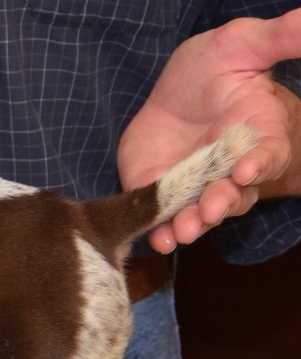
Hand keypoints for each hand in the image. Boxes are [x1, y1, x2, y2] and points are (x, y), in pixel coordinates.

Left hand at [118, 9, 300, 253]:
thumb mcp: (242, 44)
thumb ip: (279, 38)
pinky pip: (166, 219)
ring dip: (194, 224)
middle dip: (222, 203)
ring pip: (202, 213)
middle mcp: (230, 167)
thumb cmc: (213, 68)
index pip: (268, 154)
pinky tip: (159, 239)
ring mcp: (197, 185)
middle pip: (235, 194)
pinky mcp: (164, 193)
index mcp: (257, 133)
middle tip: (211, 207)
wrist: (169, 91)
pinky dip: (162, 232)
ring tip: (183, 230)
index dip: (261, 165)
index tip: (247, 171)